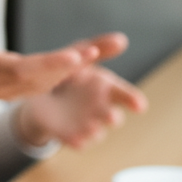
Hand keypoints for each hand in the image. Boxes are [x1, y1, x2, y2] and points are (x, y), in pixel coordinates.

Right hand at [0, 12, 99, 161]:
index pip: (24, 69)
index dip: (51, 64)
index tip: (76, 57)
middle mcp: (4, 84)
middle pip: (48, 76)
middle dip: (78, 61)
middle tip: (109, 44)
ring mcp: (13, 89)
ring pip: (53, 78)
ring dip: (81, 64)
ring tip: (111, 44)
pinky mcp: (18, 87)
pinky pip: (49, 80)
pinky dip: (70, 67)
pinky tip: (90, 54)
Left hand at [16, 32, 147, 148]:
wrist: (42, 93)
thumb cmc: (70, 74)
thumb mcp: (80, 56)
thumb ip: (99, 48)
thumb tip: (122, 39)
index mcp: (105, 88)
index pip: (123, 94)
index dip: (132, 99)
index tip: (139, 105)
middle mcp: (100, 108)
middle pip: (112, 116)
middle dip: (113, 117)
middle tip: (111, 117)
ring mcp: (86, 123)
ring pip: (95, 132)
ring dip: (94, 131)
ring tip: (90, 127)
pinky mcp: (69, 134)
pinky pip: (76, 141)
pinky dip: (77, 142)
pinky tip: (76, 140)